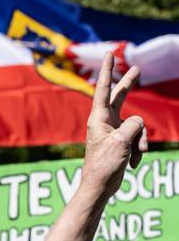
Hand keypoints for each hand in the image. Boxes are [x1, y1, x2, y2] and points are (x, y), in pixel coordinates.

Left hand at [81, 52, 148, 196]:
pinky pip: (138, 138)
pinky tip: (134, 163)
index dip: (107, 70)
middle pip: (120, 97)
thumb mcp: (121, 141)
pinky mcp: (121, 141)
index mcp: (98, 118)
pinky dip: (140, 150)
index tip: (108, 54)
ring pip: (138, 125)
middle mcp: (104, 121)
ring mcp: (113, 131)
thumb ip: (132, 125)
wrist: (101, 186)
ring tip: (135, 154)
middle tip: (136, 68)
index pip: (102, 89)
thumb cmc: (105, 164)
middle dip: (128, 84)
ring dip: (142, 141)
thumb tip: (137, 122)